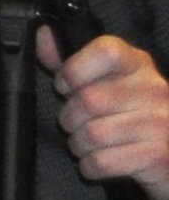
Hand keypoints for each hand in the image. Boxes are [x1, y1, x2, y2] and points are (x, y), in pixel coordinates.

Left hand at [39, 30, 168, 199]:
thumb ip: (69, 59)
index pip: (106, 51)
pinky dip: (89, 165)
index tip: (65, 85)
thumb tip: (43, 33)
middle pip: (89, 99)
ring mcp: (159, 123)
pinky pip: (104, 161)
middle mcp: (153, 89)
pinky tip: (93, 162)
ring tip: (82, 143)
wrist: (167, 151)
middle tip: (72, 123)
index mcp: (137, 64)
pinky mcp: (157, 156)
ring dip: (77, 144)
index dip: (74, 69)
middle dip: (68, 117)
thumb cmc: (128, 112)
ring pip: (94, 134)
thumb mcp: (102, 80)